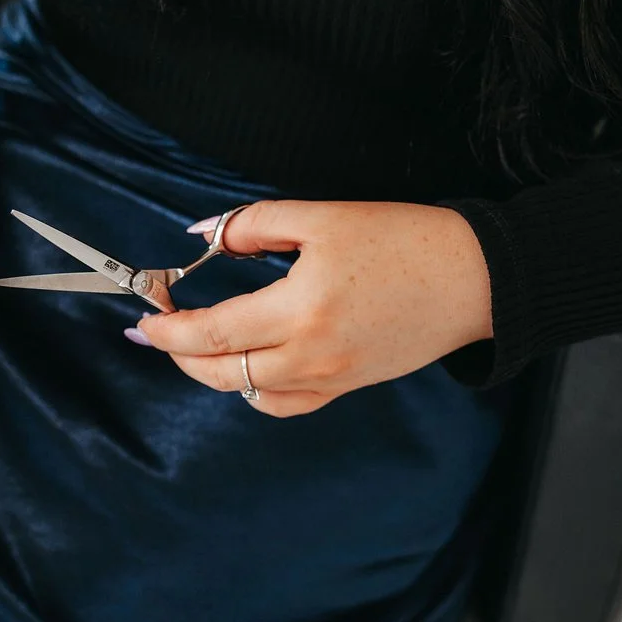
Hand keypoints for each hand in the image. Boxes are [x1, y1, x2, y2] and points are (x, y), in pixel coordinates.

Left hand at [136, 200, 492, 416]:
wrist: (476, 279)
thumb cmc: (405, 241)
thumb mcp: (323, 217)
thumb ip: (254, 224)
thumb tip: (204, 235)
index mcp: (300, 310)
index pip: (212, 332)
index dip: (169, 328)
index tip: (145, 315)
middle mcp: (311, 356)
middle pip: (220, 372)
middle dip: (177, 354)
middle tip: (155, 331)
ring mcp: (331, 379)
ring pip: (249, 393)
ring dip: (211, 373)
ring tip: (194, 345)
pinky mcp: (349, 386)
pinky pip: (286, 404)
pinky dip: (255, 391)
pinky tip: (248, 367)